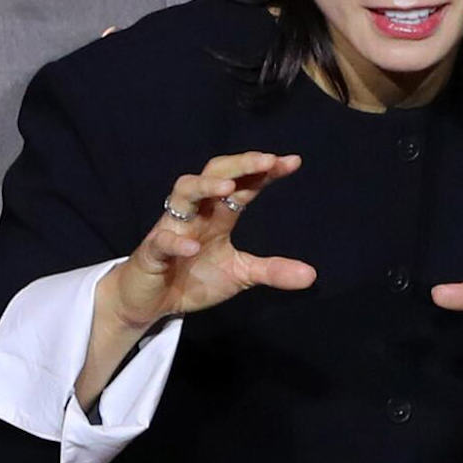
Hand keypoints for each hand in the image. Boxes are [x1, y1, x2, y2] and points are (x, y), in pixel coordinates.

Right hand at [106, 152, 316, 334]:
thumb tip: (312, 275)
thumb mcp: (239, 274)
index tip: (292, 161)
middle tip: (268, 159)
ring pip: (184, 192)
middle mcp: (196, 214)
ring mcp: (173, 229)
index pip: (244, 184)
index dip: (264, 171)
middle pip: (214, 173)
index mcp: (218, 215)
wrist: (150, 303)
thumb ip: (272, 271)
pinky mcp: (152, 253)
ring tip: (229, 187)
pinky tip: (192, 247)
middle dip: (240, 164)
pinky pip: (162, 241)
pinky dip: (175, 242)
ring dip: (204, 186)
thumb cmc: (192, 278)